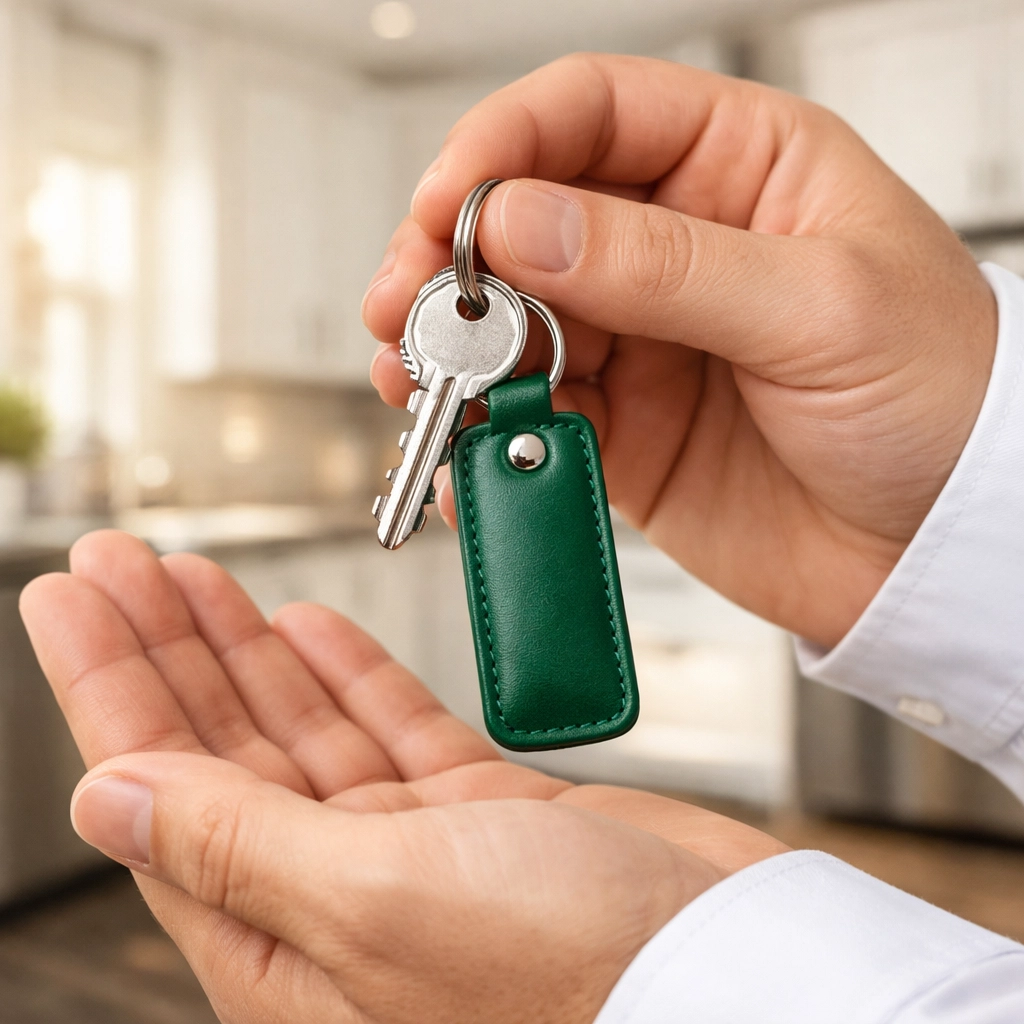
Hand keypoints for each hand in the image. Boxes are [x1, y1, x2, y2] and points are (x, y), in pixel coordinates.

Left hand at [22, 531, 785, 1023]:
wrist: (729, 966)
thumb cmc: (573, 974)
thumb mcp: (379, 902)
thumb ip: (240, 846)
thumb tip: (108, 798)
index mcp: (286, 943)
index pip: (160, 791)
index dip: (107, 684)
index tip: (69, 596)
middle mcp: (339, 896)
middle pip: (222, 747)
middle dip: (165, 646)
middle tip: (117, 560)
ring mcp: (414, 847)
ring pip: (301, 726)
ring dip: (244, 645)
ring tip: (190, 572)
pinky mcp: (482, 810)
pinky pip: (389, 725)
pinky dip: (347, 670)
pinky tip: (300, 623)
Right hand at [363, 54, 997, 648]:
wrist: (939, 550)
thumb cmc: (941, 401)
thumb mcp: (818, 308)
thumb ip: (665, 264)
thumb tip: (523, 224)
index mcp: (741, 169)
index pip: (593, 112)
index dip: (506, 144)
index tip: (446, 205)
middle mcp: (677, 248)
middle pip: (528, 219)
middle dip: (451, 257)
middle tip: (407, 305)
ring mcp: (641, 341)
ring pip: (511, 323)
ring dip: (451, 350)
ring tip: (415, 379)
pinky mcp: (621, 429)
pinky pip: (529, 420)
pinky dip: (485, 437)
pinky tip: (467, 455)